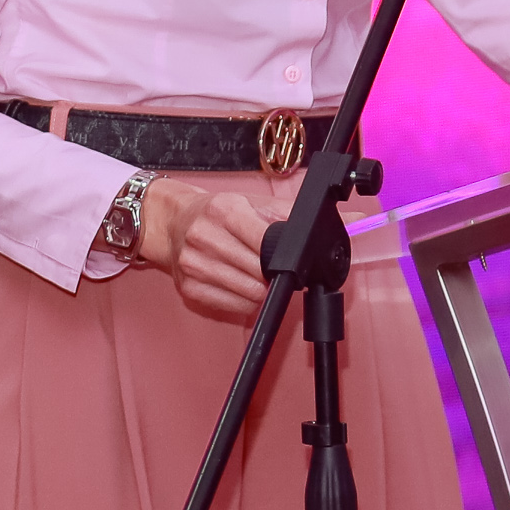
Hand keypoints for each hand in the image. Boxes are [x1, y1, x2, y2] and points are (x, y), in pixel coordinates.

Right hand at [135, 177, 288, 320]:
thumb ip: (288, 213)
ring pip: (250, 293)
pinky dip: (247, 301)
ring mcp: (195, 265)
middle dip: (275, 273)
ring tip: (261, 276)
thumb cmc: (216, 214)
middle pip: (260, 271)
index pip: (266, 241)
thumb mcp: (251, 202)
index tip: (291, 256)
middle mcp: (205, 238)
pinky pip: (233, 306)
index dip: (284, 254)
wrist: (173, 223)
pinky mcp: (189, 289)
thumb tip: (336, 221)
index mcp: (225, 212)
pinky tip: (244, 286)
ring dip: (263, 290)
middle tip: (277, 268)